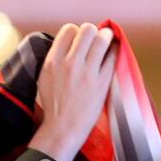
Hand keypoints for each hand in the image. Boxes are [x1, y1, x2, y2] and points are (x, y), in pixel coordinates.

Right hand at [28, 22, 116, 160]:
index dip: (77, 32)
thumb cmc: (53, 107)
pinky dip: (115, 52)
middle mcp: (69, 63)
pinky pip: (112, 58)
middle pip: (86, 30)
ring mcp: (86, 73)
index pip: (68, 30)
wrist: (62, 130)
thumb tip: (68, 46)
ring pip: (101, 39)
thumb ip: (55, 60)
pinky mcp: (101, 83)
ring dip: (107, 37)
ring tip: (109, 40)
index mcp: (52, 61)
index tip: (81, 40)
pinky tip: (115, 53)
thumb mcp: (45, 78)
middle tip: (97, 39)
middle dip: (93, 32)